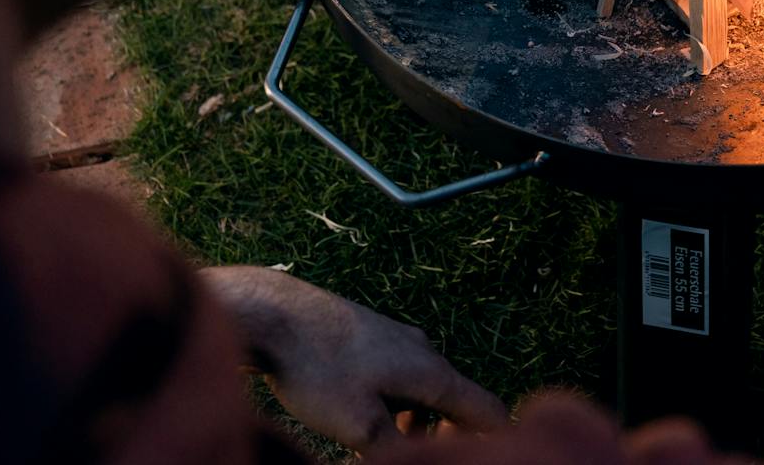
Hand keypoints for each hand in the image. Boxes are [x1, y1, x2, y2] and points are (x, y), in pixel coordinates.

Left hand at [199, 266, 507, 450]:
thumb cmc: (317, 371)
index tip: (464, 459)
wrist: (273, 314)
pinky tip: (357, 411)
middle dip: (439, 438)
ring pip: (420, 389)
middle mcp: (423, 349)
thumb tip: (415, 456)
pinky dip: (390, 400)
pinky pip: (395, 374)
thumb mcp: (362, 429)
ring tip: (376, 442)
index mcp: (433, 373)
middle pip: (453, 403)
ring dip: (412, 421)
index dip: (490, 443)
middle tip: (407, 457)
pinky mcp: (368, 333)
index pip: (487, 412)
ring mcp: (395, 337)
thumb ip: (400, 450)